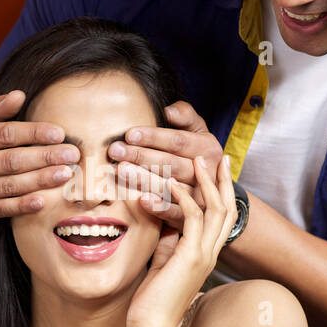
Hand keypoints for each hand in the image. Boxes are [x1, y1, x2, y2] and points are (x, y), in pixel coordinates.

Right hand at [0, 90, 80, 226]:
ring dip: (40, 180)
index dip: (33, 133)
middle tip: (71, 155)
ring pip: (9, 185)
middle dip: (44, 157)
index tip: (59, 134)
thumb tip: (19, 95)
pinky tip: (44, 200)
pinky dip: (24, 205)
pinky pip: (3, 209)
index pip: (4, 135)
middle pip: (10, 161)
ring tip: (65, 174)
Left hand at [108, 100, 224, 232]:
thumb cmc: (195, 152)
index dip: (154, 137)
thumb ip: (186, 116)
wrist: (210, 188)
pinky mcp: (190, 216)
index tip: (130, 134)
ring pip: (169, 187)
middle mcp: (205, 173)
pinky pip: (175, 212)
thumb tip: (169, 110)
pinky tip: (141, 200)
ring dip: (144, 180)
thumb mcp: (197, 131)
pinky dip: (159, 207)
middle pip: (171, 164)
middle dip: (141, 156)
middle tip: (116, 151)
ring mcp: (199, 197)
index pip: (178, 141)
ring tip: (121, 171)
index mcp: (208, 149)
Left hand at [126, 154, 236, 326]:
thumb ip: (170, 241)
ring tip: (198, 161)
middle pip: (228, 209)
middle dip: (225, 182)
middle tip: (221, 157)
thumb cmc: (153, 300)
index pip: (223, 219)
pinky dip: (185, 198)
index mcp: (206, 255)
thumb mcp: (164, 262)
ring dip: (208, 183)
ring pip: (217, 210)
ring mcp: (204, 256)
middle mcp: (211, 254)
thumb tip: (166, 217)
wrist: (151, 326)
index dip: (222, 193)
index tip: (218, 171)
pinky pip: (194, 220)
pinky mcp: (191, 257)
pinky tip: (174, 184)